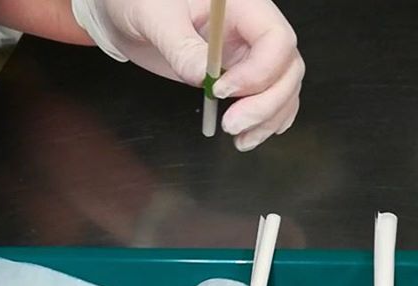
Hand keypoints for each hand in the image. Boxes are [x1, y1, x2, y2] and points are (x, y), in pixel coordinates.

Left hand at [72, 0, 303, 150]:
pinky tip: (251, 136)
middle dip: (266, 103)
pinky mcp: (238, 75)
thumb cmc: (142, 3)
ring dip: (268, 118)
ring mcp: (247, 54)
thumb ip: (182, 47)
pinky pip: (268, 96)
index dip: (257, 72)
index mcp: (241, 6)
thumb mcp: (156, 18)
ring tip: (240, 140)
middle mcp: (252, 30)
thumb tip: (204, 77)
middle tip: (231, 125)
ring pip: (283, 87)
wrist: (130, 14)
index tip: (220, 91)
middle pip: (287, 68)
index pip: (275, 39)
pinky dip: (265, 120)